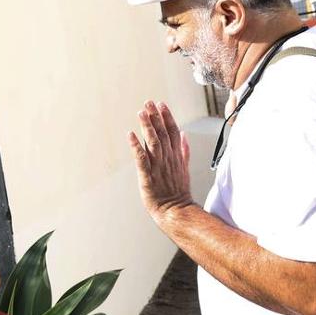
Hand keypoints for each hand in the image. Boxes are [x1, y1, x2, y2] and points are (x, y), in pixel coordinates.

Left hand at [128, 101, 194, 223]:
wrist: (176, 212)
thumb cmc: (178, 192)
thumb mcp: (184, 168)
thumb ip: (183, 150)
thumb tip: (184, 134)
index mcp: (176, 156)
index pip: (173, 132)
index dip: (167, 117)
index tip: (161, 104)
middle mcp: (168, 159)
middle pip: (162, 134)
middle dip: (155, 117)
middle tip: (149, 102)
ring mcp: (158, 167)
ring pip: (153, 143)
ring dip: (147, 127)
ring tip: (141, 113)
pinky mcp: (148, 177)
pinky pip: (141, 159)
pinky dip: (136, 146)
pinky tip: (130, 135)